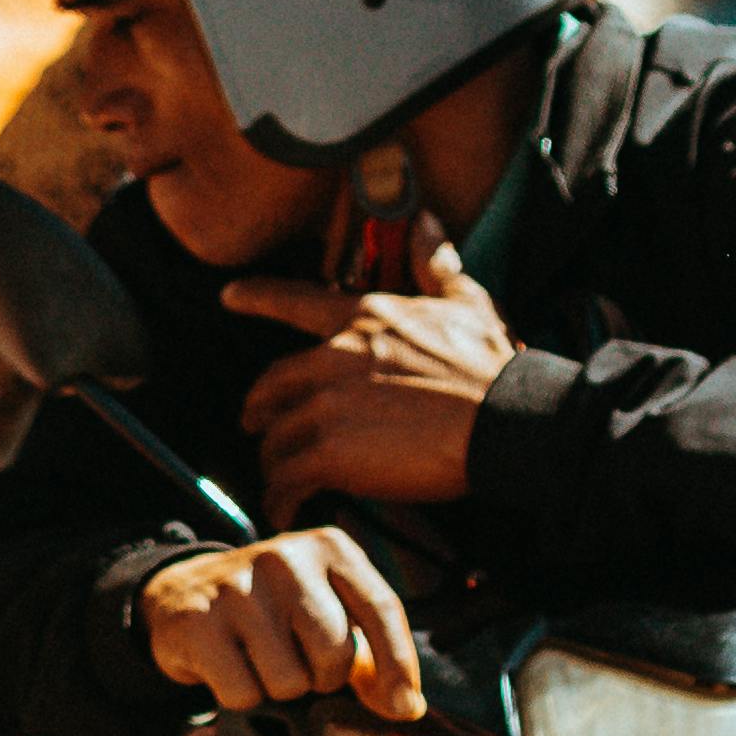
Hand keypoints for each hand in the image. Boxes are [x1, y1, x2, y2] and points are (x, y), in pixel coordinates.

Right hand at [136, 525, 429, 723]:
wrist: (180, 595)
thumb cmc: (270, 611)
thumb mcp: (323, 608)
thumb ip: (368, 651)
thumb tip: (405, 707)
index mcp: (329, 548)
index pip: (381, 610)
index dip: (398, 666)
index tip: (403, 707)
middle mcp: (284, 558)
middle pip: (334, 653)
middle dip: (323, 679)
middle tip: (300, 665)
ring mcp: (237, 587)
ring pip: (288, 681)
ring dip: (278, 690)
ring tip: (259, 663)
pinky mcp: (197, 621)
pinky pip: (242, 692)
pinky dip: (240, 696)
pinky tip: (228, 667)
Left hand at [221, 247, 513, 507]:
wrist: (507, 420)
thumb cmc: (493, 366)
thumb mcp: (468, 304)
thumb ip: (438, 268)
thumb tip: (429, 225)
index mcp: (363, 319)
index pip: (297, 301)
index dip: (258, 297)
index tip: (228, 297)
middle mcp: (334, 356)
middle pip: (271, 385)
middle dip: (259, 408)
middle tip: (254, 424)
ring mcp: (327, 405)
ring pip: (275, 438)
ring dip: (275, 461)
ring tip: (284, 480)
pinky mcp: (329, 452)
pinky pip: (285, 480)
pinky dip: (280, 498)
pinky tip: (285, 510)